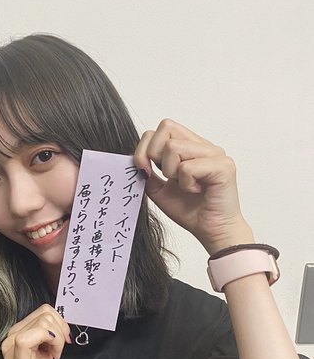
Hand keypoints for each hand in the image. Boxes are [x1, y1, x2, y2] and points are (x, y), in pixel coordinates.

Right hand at [0, 304, 70, 358]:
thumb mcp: (45, 354)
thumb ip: (48, 336)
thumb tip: (62, 321)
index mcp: (18, 333)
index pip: (43, 310)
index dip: (60, 322)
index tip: (64, 341)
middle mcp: (11, 337)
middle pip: (45, 312)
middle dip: (61, 330)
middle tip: (59, 350)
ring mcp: (11, 347)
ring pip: (43, 322)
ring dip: (58, 338)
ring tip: (55, 354)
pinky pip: (31, 336)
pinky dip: (51, 342)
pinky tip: (53, 356)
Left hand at [134, 119, 254, 254]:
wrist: (211, 231)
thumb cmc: (190, 211)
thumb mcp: (158, 189)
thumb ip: (147, 171)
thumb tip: (135, 158)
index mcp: (191, 146)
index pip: (162, 127)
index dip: (147, 147)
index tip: (147, 170)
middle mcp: (204, 146)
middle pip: (166, 128)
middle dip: (156, 156)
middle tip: (169, 178)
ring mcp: (215, 154)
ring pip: (173, 147)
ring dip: (172, 173)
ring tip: (186, 186)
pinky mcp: (223, 166)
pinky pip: (187, 167)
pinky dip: (185, 184)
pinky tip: (196, 191)